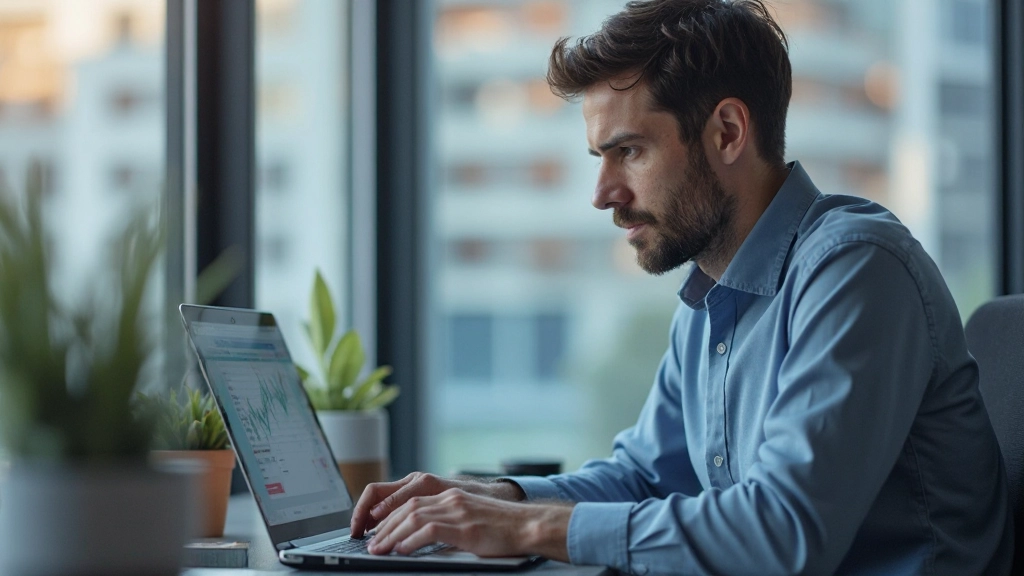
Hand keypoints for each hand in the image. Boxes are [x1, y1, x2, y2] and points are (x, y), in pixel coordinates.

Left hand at [366, 488, 571, 560]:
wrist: (528, 526)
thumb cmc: (502, 528)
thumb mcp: (470, 519)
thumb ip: (448, 523)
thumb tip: (422, 537)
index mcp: (451, 496)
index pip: (411, 502)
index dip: (390, 515)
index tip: (377, 530)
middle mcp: (451, 499)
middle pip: (407, 508)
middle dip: (384, 527)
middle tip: (371, 542)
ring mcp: (457, 512)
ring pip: (412, 518)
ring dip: (391, 535)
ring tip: (378, 549)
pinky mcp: (464, 527)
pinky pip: (428, 531)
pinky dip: (410, 540)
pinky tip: (401, 549)